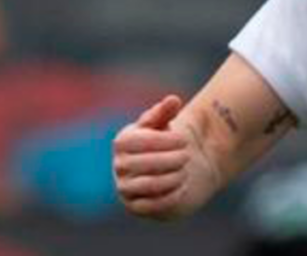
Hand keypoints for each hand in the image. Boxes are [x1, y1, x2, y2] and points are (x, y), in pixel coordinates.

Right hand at [113, 95, 208, 220]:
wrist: (166, 169)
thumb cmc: (164, 141)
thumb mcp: (165, 123)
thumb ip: (166, 111)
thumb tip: (173, 100)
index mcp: (123, 142)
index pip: (142, 141)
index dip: (167, 140)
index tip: (185, 140)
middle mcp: (119, 165)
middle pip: (146, 163)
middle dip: (173, 159)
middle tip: (187, 155)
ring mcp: (125, 187)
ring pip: (150, 185)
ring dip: (174, 176)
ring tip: (184, 170)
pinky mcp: (135, 206)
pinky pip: (153, 205)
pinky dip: (172, 194)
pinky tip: (181, 185)